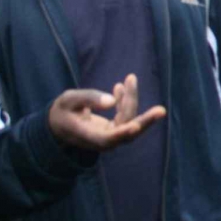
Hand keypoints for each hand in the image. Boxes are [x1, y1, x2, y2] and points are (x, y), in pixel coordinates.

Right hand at [48, 75, 165, 151]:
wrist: (59, 124)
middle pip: (127, 133)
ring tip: (130, 79)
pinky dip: (126, 101)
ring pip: (129, 121)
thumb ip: (88, 98)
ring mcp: (110, 137)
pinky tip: (121, 86)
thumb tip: (111, 101)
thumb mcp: (68, 100)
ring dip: (131, 100)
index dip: (121, 133)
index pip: (107, 139)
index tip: (135, 126)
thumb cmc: (62, 111)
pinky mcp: (115, 131)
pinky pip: (126, 117)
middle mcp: (101, 140)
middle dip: (144, 121)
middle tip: (161, 111)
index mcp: (86, 136)